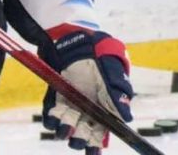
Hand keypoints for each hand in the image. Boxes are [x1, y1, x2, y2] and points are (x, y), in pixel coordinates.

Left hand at [41, 25, 133, 151]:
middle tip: (77, 138)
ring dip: (64, 130)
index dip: (97, 144)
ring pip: (66, 126)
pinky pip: (51, 113)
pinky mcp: (56, 95)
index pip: (103, 130)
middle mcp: (88, 106)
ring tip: (64, 124)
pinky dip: (50, 117)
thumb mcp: (111, 68)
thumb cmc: (98, 50)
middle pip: (84, 133)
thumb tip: (127, 118)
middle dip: (80, 140)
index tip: (94, 152)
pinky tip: (52, 114)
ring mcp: (71, 102)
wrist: (74, 33)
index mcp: (105, 103)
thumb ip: (118, 91)